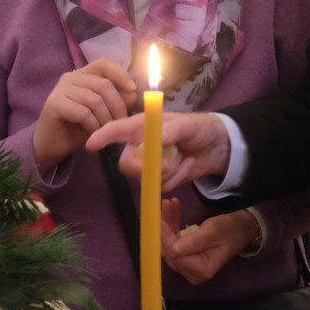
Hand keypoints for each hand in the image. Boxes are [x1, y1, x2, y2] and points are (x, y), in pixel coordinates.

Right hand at [33, 58, 136, 175]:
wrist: (51, 146)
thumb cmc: (77, 128)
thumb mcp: (102, 114)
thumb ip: (116, 101)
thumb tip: (133, 92)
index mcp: (83, 75)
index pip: (104, 63)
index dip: (121, 74)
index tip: (133, 89)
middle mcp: (70, 77)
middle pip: (103, 84)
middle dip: (117, 106)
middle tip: (120, 123)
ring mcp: (60, 89)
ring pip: (95, 100)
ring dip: (105, 119)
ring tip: (106, 132)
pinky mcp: (54, 104)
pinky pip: (83, 113)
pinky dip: (93, 126)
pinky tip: (93, 134)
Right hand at [86, 111, 231, 190]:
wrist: (218, 147)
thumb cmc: (200, 127)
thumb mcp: (188, 124)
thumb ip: (171, 130)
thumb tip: (156, 139)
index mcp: (143, 126)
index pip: (117, 130)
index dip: (102, 136)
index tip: (91, 144)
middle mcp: (141, 145)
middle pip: (127, 163)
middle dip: (143, 168)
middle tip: (165, 166)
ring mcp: (150, 163)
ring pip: (145, 177)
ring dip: (167, 172)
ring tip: (183, 158)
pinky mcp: (161, 178)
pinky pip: (161, 185)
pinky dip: (176, 178)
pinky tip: (186, 165)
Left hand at [160, 198, 258, 283]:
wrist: (242, 228)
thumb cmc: (230, 229)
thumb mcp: (213, 231)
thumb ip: (194, 241)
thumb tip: (174, 248)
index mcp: (203, 269)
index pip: (176, 254)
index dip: (164, 235)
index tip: (157, 216)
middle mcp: (194, 272)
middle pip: (170, 251)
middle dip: (164, 228)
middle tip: (162, 206)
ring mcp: (190, 267)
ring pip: (170, 245)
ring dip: (168, 224)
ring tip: (168, 204)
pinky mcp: (189, 258)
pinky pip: (176, 242)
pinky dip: (173, 227)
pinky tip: (173, 209)